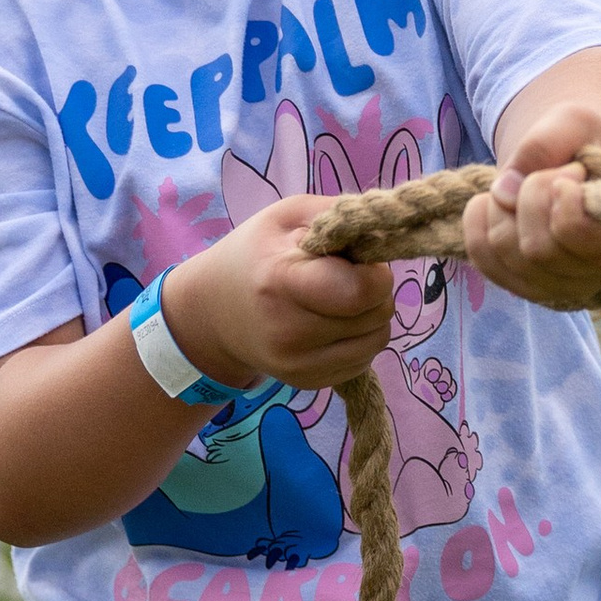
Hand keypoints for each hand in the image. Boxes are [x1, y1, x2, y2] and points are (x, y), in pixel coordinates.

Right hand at [163, 196, 394, 389]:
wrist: (211, 313)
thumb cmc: (255, 254)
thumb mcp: (289, 217)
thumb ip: (341, 218)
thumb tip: (388, 237)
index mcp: (282, 282)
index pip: (362, 290)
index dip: (374, 272)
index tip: (358, 260)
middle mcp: (290, 332)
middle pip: (378, 314)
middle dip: (374, 291)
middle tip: (345, 277)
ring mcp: (298, 365)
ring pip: (378, 340)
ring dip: (370, 316)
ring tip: (338, 300)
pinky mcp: (308, 383)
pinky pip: (364, 360)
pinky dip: (358, 339)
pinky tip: (331, 323)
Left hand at [462, 102, 600, 307]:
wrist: (577, 163)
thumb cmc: (585, 144)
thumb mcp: (575, 123)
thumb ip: (544, 145)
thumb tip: (503, 193)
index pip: (577, 233)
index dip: (558, 195)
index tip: (571, 172)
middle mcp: (597, 275)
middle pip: (537, 247)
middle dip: (530, 194)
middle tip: (549, 173)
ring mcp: (558, 287)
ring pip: (505, 250)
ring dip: (501, 204)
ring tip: (526, 185)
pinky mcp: (525, 285)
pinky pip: (482, 257)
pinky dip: (479, 219)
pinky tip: (499, 200)